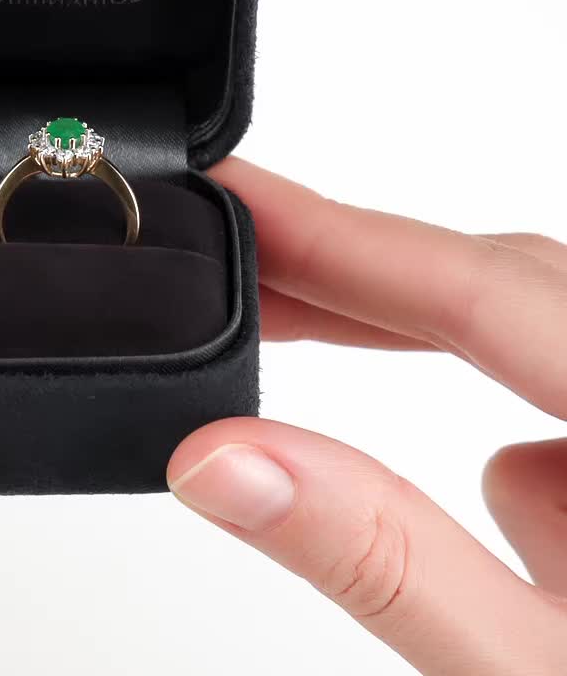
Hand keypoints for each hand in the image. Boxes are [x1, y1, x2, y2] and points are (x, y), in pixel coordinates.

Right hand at [169, 158, 566, 674]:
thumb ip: (380, 561)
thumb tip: (225, 460)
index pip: (485, 290)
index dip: (341, 230)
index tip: (239, 196)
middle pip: (510, 291)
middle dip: (364, 285)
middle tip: (242, 272)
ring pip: (542, 365)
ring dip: (452, 391)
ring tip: (371, 436)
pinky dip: (532, 478)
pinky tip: (539, 564)